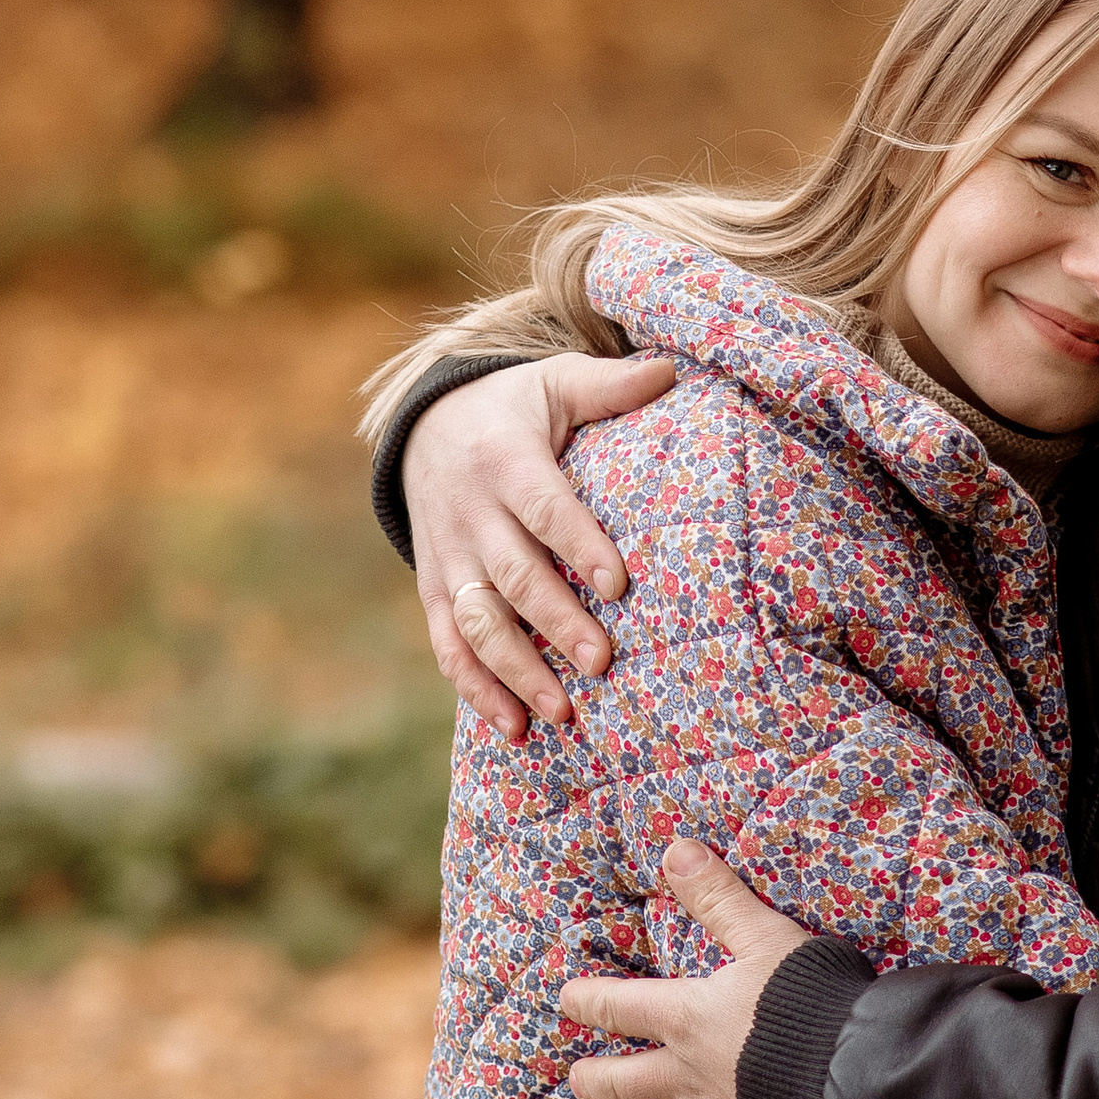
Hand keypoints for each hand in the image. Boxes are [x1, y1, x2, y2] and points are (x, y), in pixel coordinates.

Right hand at [409, 351, 676, 737]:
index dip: (577, 543)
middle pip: (511, 575)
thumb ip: (610, 386)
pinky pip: (448, 647)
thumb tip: (671, 369)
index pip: (543, 507)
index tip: (618, 584)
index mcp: (504, 460)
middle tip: (602, 662)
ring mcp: (449, 559)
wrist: (427, 426)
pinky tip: (515, 730)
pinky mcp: (436, 591)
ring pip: (476, 622)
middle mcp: (470, 514)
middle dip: (554, 621)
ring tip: (563, 710)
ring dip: (515, 669)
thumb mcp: (555, 383)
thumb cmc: (515, 409)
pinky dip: (476, 691)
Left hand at [560, 839, 811, 1098]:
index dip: (586, 1002)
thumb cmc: (812, 1004)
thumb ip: (720, 897)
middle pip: (618, 1082)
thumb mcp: (766, 936)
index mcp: (686, 1017)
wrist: (851, 1082)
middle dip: (592, 1080)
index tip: (567, 1000)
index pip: (617, 1007)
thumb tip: (675, 848)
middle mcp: (685, 1077)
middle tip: (580, 1078)